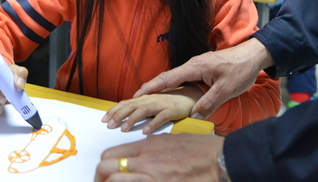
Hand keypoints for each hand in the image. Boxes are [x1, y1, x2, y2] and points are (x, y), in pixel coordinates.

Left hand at [95, 133, 224, 181]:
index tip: (104, 173)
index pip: (110, 155)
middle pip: (107, 168)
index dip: (103, 166)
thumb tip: (136, 153)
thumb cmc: (196, 149)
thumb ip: (149, 146)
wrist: (216, 160)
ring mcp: (151, 177)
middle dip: (101, 177)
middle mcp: (144, 161)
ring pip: (116, 181)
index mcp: (145, 146)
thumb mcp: (168, 140)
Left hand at [102, 86, 201, 134]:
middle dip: (119, 114)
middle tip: (109, 125)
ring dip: (132, 119)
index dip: (114, 109)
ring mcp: (163, 103)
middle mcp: (152, 98)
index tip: (104, 118)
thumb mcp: (155, 104)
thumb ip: (142, 108)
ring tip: (124, 129)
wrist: (194, 97)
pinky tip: (146, 132)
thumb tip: (126, 114)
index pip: (127, 102)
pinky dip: (153, 124)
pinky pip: (162, 117)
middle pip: (132, 105)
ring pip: (144, 109)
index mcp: (146, 97)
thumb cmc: (173, 102)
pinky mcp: (174, 109)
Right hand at [134, 39, 273, 119]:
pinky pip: (183, 78)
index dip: (151, 87)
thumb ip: (209, 103)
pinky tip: (170, 93)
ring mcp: (197, 65)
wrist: (253, 55)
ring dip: (161, 87)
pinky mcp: (203, 68)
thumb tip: (194, 116)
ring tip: (148, 98)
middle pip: (167, 77)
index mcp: (195, 67)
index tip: (136, 95)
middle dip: (150, 87)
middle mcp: (193, 64)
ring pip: (174, 77)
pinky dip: (172, 85)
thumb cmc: (241, 70)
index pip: (167, 78)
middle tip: (135, 98)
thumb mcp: (226, 90)